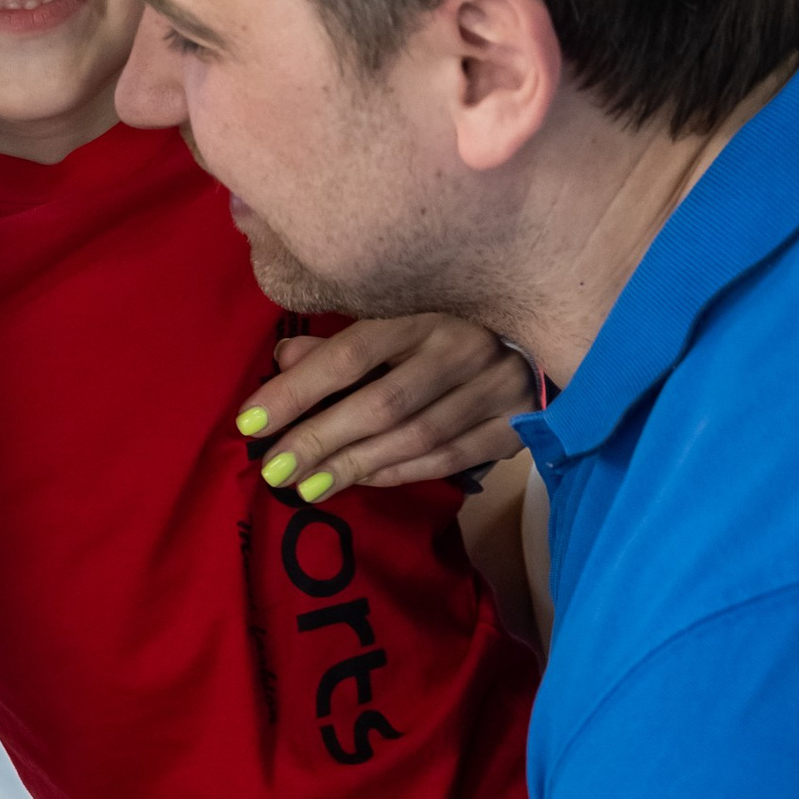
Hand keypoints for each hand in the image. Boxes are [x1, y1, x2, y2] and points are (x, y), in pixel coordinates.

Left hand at [232, 311, 534, 499]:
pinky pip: (447, 460)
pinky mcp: (516, 425)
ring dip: (354, 467)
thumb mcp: (396, 322)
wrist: (549, 338)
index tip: (249, 421)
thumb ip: (339, 345)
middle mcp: (464, 346)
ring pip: (414, 439)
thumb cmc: (449, 329)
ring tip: (307, 487)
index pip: (351, 353)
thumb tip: (283, 360)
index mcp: (426, 311)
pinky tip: (360, 482)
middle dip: (319, 440)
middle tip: (274, 470)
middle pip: (381, 404)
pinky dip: (398, 474)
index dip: (297, 390)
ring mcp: (497, 387)